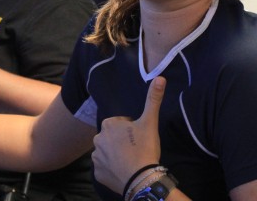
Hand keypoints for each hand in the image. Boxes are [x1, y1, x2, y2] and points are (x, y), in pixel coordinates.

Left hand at [92, 76, 165, 194]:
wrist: (141, 178)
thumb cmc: (144, 147)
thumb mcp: (150, 122)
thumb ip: (153, 99)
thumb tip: (160, 77)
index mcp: (109, 124)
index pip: (120, 124)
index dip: (131, 130)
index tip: (139, 138)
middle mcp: (98, 139)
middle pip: (112, 138)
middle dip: (121, 142)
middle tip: (136, 150)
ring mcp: (96, 157)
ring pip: (107, 153)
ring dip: (116, 155)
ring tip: (130, 161)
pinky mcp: (97, 173)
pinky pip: (105, 168)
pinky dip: (112, 170)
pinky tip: (123, 171)